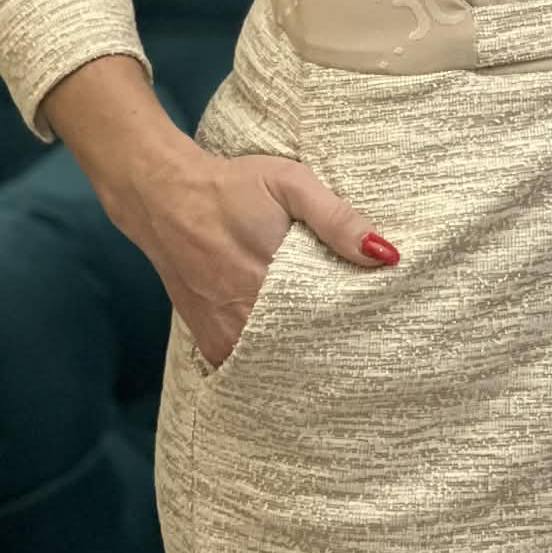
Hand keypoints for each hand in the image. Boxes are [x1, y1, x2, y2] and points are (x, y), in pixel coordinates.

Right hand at [107, 148, 399, 370]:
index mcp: (272, 280)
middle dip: (335, 350)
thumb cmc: (233, 186)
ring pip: (277, 365)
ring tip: (335, 354)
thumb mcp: (290, 184)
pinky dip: (271, 363)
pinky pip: (248, 368)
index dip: (356, 329)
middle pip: (306, 352)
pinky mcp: (209, 342)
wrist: (165, 197)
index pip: (330, 326)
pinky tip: (293, 353)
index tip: (380, 330)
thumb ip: (336, 219)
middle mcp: (246, 318)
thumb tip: (386, 255)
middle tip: (367, 347)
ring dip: (304, 360)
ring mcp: (225, 335)